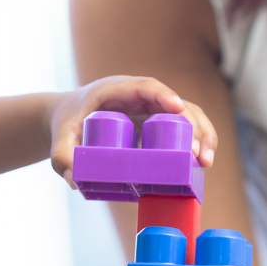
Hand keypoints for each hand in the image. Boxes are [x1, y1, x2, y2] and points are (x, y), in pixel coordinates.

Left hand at [49, 76, 216, 186]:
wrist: (69, 121)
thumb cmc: (66, 124)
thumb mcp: (59, 140)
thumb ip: (61, 157)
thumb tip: (74, 180)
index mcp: (116, 90)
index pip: (145, 85)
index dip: (163, 94)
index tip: (177, 108)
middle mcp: (139, 96)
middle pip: (173, 102)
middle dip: (190, 124)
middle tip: (197, 154)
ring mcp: (151, 108)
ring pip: (186, 113)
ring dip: (202, 134)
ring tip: (206, 162)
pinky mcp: (157, 122)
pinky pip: (183, 127)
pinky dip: (197, 141)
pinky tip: (204, 162)